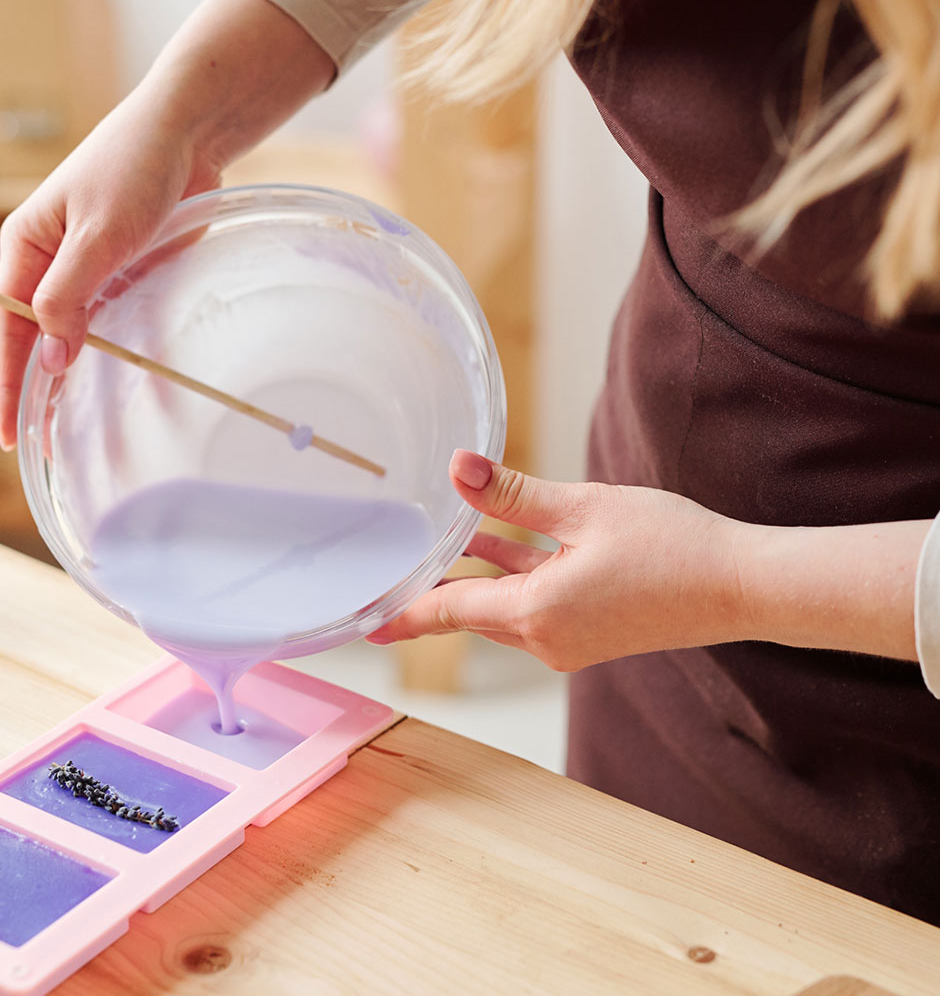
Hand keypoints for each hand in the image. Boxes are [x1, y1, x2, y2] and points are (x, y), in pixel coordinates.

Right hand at [0, 0, 333, 450]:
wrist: (191, 129)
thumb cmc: (136, 166)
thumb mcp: (98, 234)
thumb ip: (70, 296)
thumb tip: (50, 358)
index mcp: (26, 246)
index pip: (7, 329)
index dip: (9, 383)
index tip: (11, 434)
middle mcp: (52, 261)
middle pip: (38, 338)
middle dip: (40, 391)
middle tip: (49, 448)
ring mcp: (90, 267)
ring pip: (75, 335)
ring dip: (78, 377)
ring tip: (80, 430)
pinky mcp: (126, 270)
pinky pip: (113, 322)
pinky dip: (113, 354)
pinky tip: (121, 387)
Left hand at [366, 450, 748, 669]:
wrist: (743, 586)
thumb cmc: (674, 545)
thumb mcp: (584, 508)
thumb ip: (513, 493)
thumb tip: (457, 468)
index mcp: (538, 613)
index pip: (450, 610)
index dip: (405, 611)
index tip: (367, 621)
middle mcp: (547, 639)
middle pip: (471, 611)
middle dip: (435, 587)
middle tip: (394, 568)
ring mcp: (569, 642)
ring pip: (502, 607)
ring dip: (476, 574)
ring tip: (442, 541)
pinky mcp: (589, 634)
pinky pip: (532, 607)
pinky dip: (512, 579)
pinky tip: (496, 543)